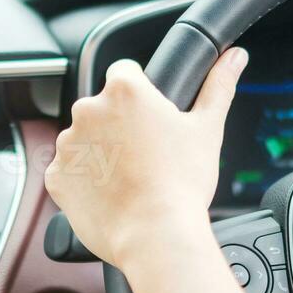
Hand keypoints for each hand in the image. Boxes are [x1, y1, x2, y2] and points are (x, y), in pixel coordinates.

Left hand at [45, 48, 248, 267]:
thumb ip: (218, 85)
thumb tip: (235, 57)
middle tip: (146, 154)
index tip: (151, 118)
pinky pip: (70, 171)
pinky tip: (111, 193)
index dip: (141, 93)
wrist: (155, 235)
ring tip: (130, 178)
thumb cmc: (182, 183)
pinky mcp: (56, 176)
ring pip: (85, 139)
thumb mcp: (207, 128)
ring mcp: (68, 144)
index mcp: (124, 90)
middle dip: (119, 125)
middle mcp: (88, 110)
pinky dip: (85, 180)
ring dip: (101, 152)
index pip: (125, 72)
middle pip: (103, 107)